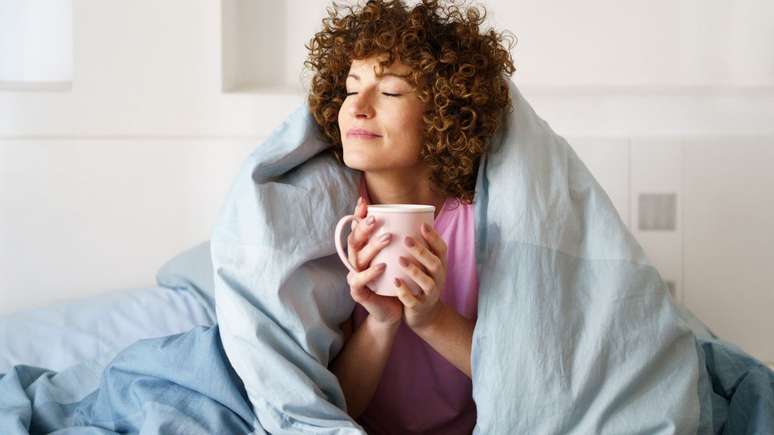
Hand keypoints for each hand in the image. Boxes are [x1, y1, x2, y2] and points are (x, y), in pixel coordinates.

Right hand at [346, 196, 402, 326]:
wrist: (394, 310)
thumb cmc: (396, 280)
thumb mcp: (398, 258)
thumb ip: (400, 241)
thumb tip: (415, 216)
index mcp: (363, 250)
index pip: (357, 229)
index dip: (357, 215)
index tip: (364, 201)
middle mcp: (355, 261)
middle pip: (353, 241)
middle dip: (363, 228)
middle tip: (376, 219)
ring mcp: (354, 276)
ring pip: (357, 258)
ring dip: (372, 247)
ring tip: (387, 238)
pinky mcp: (357, 292)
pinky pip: (359, 281)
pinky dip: (370, 273)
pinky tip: (382, 266)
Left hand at [394, 223, 447, 330]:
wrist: (423, 315)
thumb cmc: (419, 283)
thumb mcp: (423, 265)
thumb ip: (418, 248)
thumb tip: (403, 218)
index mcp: (439, 266)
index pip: (442, 249)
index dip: (434, 237)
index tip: (422, 225)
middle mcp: (439, 279)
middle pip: (435, 264)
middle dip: (422, 251)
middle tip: (406, 239)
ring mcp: (431, 295)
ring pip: (427, 282)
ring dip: (414, 270)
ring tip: (400, 259)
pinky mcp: (420, 307)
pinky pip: (414, 300)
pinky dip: (405, 291)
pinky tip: (395, 282)